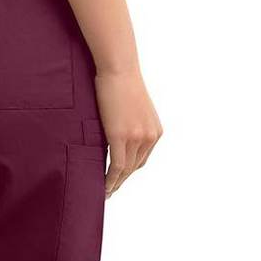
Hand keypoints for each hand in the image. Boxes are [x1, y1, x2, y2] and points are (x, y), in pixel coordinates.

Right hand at [95, 68, 161, 197]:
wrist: (119, 69)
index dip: (130, 171)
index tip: (119, 178)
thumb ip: (130, 123)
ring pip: (126, 169)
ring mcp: (137, 137)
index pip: (142, 159)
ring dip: (116, 183)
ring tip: (106, 191)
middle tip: (110, 190)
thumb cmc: (122, 81)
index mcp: (155, 131)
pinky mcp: (121, 136)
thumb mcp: (133, 106)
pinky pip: (117, 165)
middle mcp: (150, 137)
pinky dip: (111, 178)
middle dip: (123, 180)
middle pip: (135, 166)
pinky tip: (104, 185)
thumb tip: (118, 130)